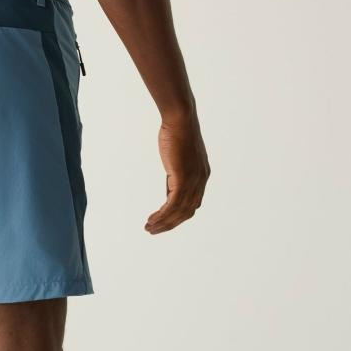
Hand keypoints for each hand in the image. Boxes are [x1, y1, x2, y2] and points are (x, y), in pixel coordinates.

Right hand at [145, 116, 209, 234]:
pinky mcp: (183, 180)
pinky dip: (162, 215)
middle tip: (154, 230)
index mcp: (202, 176)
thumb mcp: (178, 158)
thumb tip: (170, 190)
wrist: (181, 120)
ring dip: (163, 223)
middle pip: (186, 213)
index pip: (192, 204)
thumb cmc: (177, 132)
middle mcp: (201, 181)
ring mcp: (194, 181)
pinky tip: (152, 220)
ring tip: (149, 228)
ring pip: (178, 212)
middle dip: (170, 224)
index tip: (163, 221)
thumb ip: (176, 175)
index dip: (178, 216)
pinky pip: (172, 205)